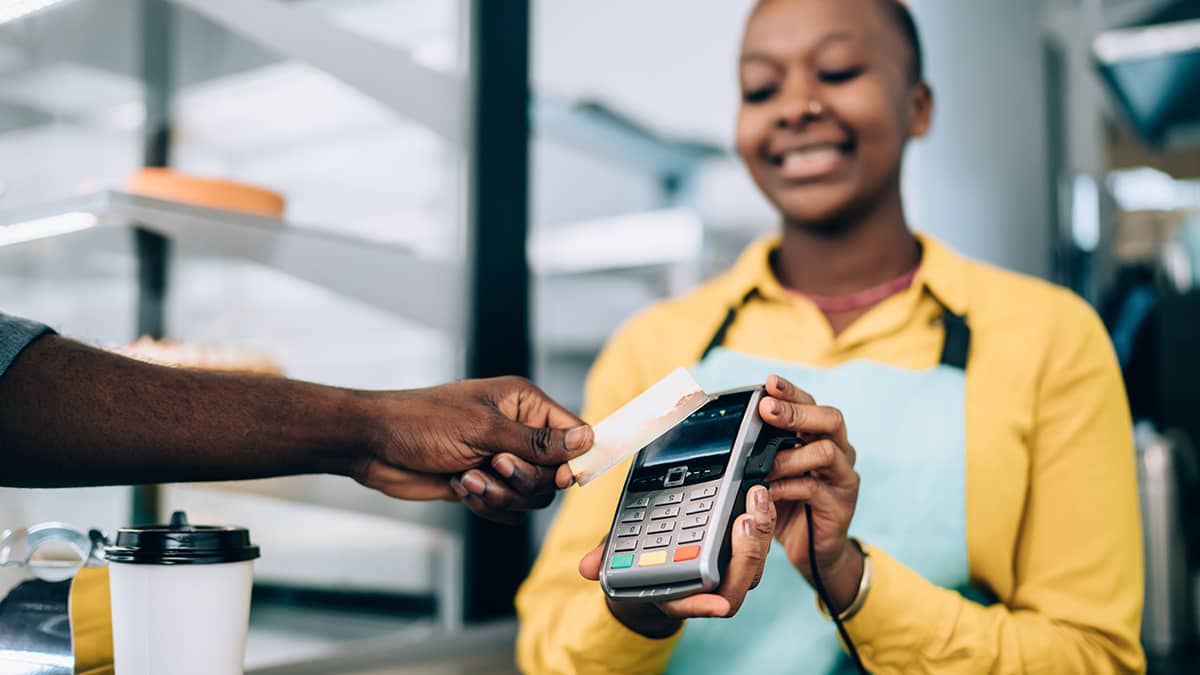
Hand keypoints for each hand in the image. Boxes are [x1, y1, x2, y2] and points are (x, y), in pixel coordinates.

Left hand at [351, 377, 592, 510]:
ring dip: (501, 495)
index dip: (573, 458)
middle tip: (495, 466)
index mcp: (523, 403)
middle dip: (524, 479)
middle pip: (554, 472)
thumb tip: (586, 439)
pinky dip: (486, 504)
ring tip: (469, 478)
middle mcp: (517, 430)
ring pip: (531, 495)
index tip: (563, 476)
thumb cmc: (421, 422)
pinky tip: (460, 485)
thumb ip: (537, 442)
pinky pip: (508, 508)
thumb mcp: (483, 430)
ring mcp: (500, 458)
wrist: (374, 445)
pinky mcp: (484, 483)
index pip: (572, 432)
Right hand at [578, 485, 775, 637]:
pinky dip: (763, 516)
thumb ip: (606, 556)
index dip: (704, 607)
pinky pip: (760, 538)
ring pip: (755, 560)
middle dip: (746, 553)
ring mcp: (729, 566)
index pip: (695, 606)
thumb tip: (586, 567)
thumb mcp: (618, 552)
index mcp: (678, 593)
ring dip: (761, 529)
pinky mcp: (743, 545)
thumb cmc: (641, 555)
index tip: (716, 604)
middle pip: (737, 582)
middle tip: (744, 520)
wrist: (656, 550)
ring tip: (756, 496)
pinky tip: (760, 491)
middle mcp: (708, 587)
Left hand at [757, 374, 863, 613]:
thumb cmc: (790, 503)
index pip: (810, 404)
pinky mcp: (841, 503)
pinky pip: (815, 487)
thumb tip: (733, 426)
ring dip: (789, 454)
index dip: (791, 392)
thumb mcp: (773, 471)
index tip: (769, 382)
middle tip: (767, 410)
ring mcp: (843, 476)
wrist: (813, 550)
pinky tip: (767, 491)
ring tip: (763, 465)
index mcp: (820, 436)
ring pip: (825, 451)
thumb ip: (762, 449)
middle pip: (829, 419)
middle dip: (795, 412)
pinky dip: (787, 486)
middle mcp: (839, 450)